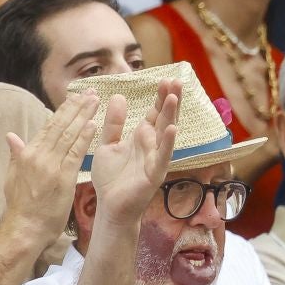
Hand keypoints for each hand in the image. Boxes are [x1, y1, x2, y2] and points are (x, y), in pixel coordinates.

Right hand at [1, 91, 98, 250]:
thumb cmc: (19, 206)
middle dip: (76, 107)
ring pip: (69, 135)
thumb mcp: (11, 177)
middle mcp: (38, 155)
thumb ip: (15, 155)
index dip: (62, 111)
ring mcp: (51, 165)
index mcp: (26, 154)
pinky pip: (76, 153)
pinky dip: (85, 137)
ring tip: (94, 101)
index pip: (48, 126)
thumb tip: (11, 136)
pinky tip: (94, 124)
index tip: (74, 98)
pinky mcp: (64, 177)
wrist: (25, 227)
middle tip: (89, 92)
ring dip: (84, 116)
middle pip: (60, 126)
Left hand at [87, 83, 179, 227]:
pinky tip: (173, 129)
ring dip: (170, 115)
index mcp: (141, 137)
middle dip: (169, 100)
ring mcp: (155, 159)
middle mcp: (152, 145)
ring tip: (174, 97)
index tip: (165, 78)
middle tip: (175, 80)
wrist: (110, 206)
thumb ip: (114, 123)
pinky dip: (168, 143)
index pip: (154, 113)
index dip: (159, 97)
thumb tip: (119, 96)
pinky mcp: (154, 174)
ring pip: (166, 133)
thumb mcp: (108, 144)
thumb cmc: (111, 177)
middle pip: (164, 118)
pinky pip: (163, 156)